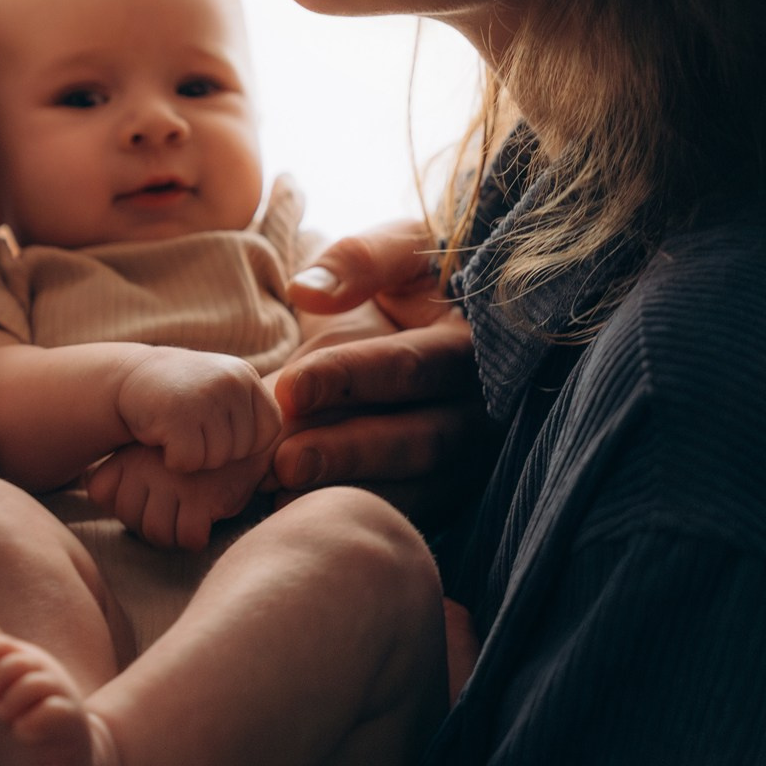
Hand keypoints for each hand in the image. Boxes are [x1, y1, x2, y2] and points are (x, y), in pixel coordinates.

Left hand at [85, 444, 268, 550]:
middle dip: (154, 524)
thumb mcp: (148, 455)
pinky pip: (189, 537)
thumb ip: (118, 475)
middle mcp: (146, 465)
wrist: (243, 437)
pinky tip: (206, 515)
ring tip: (190, 511)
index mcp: (129, 453)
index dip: (124, 503)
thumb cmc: (192, 456)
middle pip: (132, 522)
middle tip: (175, 506)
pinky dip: (198, 535)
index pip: (100, 492)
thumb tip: (94, 492)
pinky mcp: (202, 497)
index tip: (147, 492)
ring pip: (159, 535)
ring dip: (176, 533)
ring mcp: (174, 481)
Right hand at [115, 347, 279, 473]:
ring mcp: (206, 396)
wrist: (129, 378)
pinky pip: (189, 462)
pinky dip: (173, 460)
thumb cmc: (182, 396)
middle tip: (190, 428)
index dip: (243, 442)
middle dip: (214, 451)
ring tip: (177, 429)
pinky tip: (162, 437)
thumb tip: (294, 454)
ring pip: (215, 459)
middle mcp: (231, 381)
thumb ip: (252, 414)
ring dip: (193, 457)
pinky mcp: (178, 414)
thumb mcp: (224, 393)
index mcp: (246, 377)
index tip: (215, 429)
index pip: (269, 432)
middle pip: (242, 450)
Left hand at [268, 222, 498, 525]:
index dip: (347, 377)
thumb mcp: (401, 248)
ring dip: (353, 492)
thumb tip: (306, 289)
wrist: (459, 310)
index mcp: (475, 342)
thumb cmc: (424, 275)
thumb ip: (360, 260)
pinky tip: (307, 516)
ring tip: (284, 496)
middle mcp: (484, 406)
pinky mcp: (456, 487)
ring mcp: (474, 454)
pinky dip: (367, 514)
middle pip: (418, 440)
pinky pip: (417, 512)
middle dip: (347, 452)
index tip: (288, 389)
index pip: (410, 366)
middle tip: (281, 461)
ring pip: (420, 486)